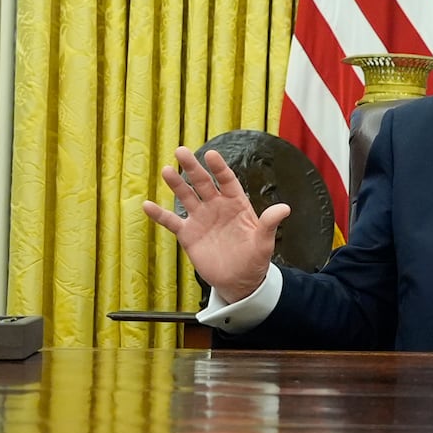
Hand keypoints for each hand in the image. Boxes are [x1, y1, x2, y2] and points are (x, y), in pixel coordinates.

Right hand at [142, 146, 286, 304]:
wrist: (239, 281)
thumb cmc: (255, 259)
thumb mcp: (264, 242)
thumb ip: (269, 224)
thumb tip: (285, 208)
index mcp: (236, 203)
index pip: (226, 180)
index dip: (219, 168)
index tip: (211, 155)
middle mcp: (216, 206)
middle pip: (202, 183)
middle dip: (192, 168)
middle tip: (181, 151)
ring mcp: (201, 218)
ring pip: (186, 196)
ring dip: (176, 184)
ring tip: (167, 171)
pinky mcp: (188, 234)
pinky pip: (171, 221)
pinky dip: (159, 214)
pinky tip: (147, 205)